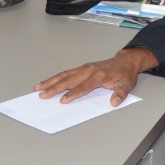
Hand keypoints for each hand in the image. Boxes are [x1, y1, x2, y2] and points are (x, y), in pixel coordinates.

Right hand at [34, 49, 155, 104]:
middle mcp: (89, 70)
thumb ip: (120, 94)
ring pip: (64, 75)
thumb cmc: (125, 74)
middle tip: (42, 95)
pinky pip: (65, 73)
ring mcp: (83, 68)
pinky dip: (54, 78)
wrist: (125, 61)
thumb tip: (114, 102)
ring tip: (37, 87)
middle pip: (68, 80)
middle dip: (54, 88)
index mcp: (99, 76)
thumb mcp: (127, 85)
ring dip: (50, 81)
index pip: (83, 87)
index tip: (62, 101)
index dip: (73, 94)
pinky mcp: (81, 68)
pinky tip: (45, 82)